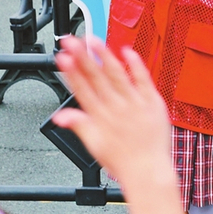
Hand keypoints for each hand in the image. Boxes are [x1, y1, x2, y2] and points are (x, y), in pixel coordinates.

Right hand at [53, 36, 172, 196]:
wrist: (148, 172)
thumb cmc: (123, 161)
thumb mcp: (94, 146)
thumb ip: (78, 125)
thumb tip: (60, 116)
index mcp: (100, 117)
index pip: (82, 89)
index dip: (71, 71)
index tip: (62, 56)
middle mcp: (116, 108)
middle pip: (96, 77)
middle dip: (82, 57)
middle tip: (71, 41)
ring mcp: (135, 104)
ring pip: (117, 74)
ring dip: (104, 55)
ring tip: (94, 40)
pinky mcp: (152, 103)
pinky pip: (143, 79)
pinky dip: (135, 64)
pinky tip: (127, 51)